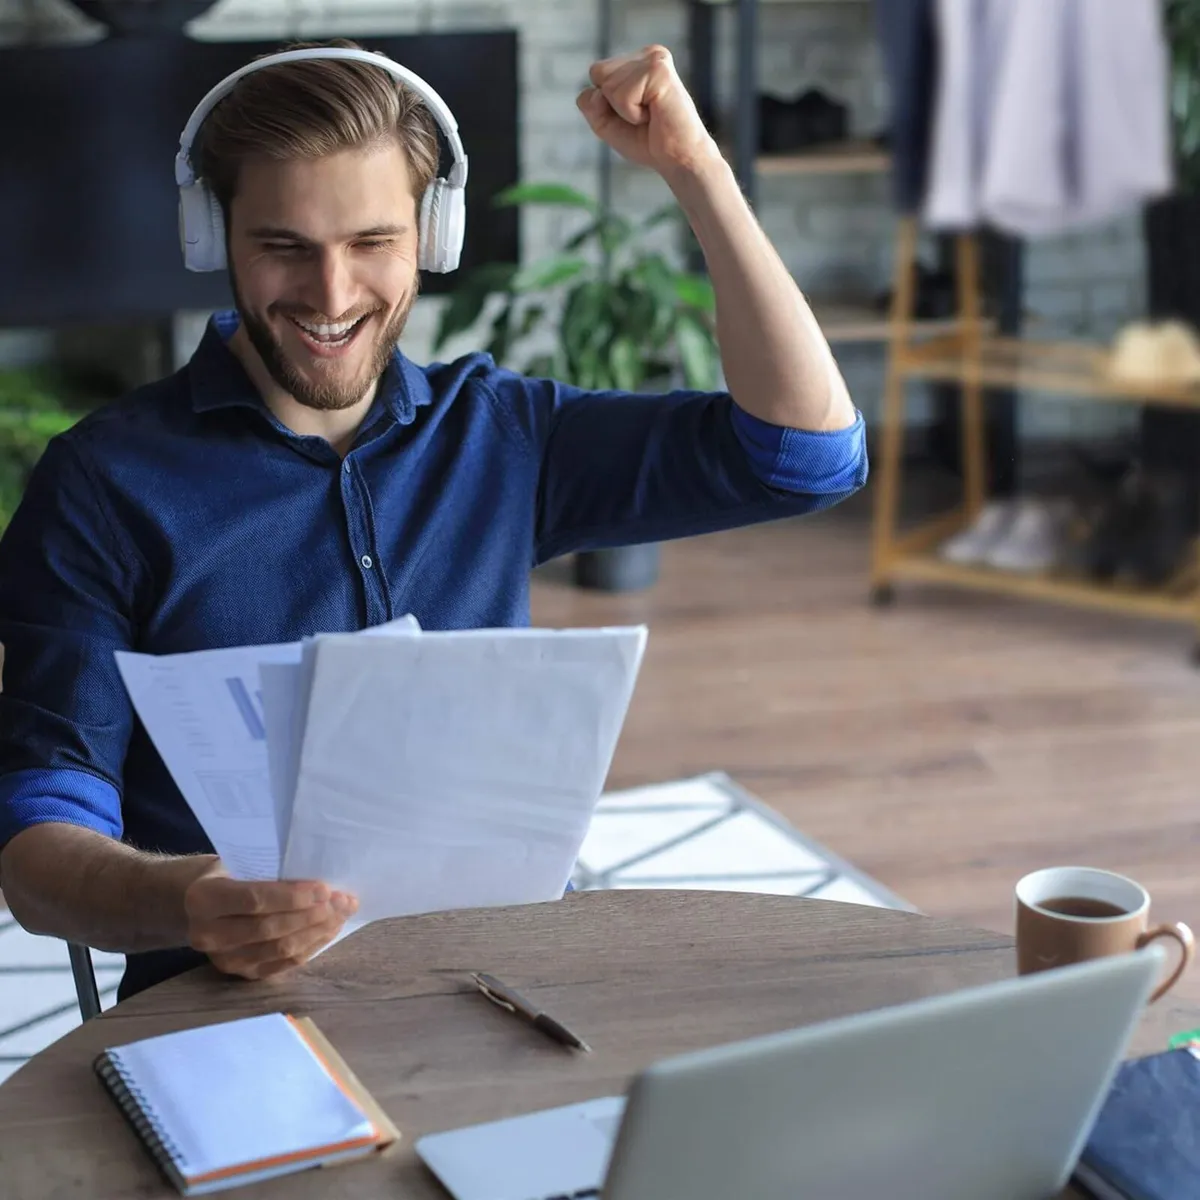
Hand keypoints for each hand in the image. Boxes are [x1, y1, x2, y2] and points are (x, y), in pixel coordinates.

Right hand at [184, 861, 357, 980]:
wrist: (197, 904)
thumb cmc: (228, 873)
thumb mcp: (239, 861)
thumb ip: (269, 870)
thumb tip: (320, 876)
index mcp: (204, 899)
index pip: (255, 900)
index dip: (293, 897)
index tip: (325, 889)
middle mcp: (208, 935)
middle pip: (270, 929)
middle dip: (313, 915)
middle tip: (342, 901)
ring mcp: (225, 959)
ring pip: (280, 950)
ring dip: (318, 932)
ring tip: (342, 914)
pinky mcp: (242, 974)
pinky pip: (283, 964)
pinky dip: (311, 947)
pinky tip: (329, 930)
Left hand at [576, 45, 719, 177]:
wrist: (678, 159)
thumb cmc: (648, 142)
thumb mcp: (608, 124)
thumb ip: (591, 105)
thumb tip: (595, 91)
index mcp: (637, 61)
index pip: (596, 73)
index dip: (606, 103)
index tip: (635, 114)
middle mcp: (646, 54)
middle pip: (597, 72)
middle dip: (612, 104)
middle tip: (643, 116)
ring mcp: (654, 58)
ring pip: (608, 84)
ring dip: (624, 110)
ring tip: (650, 115)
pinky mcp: (658, 69)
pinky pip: (622, 95)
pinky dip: (632, 113)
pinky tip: (654, 113)